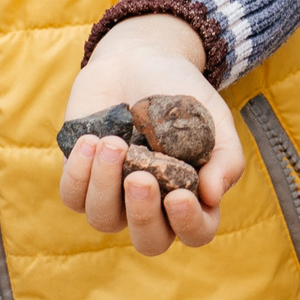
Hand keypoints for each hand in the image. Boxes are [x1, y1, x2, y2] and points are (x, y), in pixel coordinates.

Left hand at [57, 15, 244, 256]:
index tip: (178, 195)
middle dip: (142, 213)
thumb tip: (213, 195)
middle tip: (139, 177)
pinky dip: (79, 172)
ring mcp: (114, 194)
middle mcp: (152, 204)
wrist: (139, 58)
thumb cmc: (181, 91)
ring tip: (114, 142)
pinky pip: (73, 196)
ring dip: (106, 186)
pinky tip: (91, 140)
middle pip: (148, 241)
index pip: (196, 232)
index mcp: (191, 194)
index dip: (188, 224)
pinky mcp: (81, 177)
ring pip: (104, 220)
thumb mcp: (213, 116)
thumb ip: (225, 156)